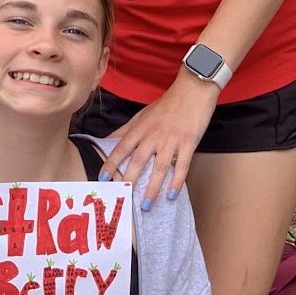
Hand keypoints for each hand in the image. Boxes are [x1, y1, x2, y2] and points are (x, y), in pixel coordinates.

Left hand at [98, 74, 216, 204]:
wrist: (193, 89)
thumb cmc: (167, 104)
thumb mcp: (142, 114)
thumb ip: (126, 129)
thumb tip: (107, 140)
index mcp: (141, 127)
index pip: (122, 148)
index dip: (111, 163)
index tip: (102, 178)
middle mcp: (153, 135)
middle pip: (138, 160)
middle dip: (129, 180)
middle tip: (123, 198)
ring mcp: (171, 139)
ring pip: (159, 167)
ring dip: (152, 188)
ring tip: (145, 205)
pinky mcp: (189, 142)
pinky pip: (182, 165)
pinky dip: (176, 181)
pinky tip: (171, 195)